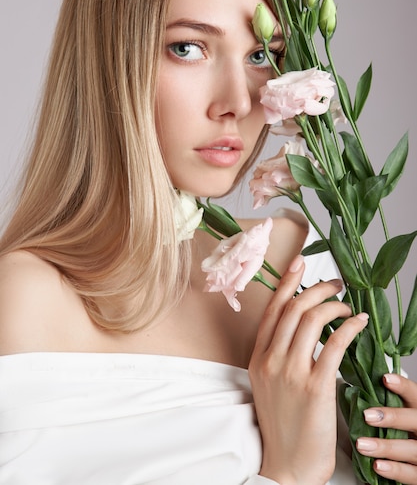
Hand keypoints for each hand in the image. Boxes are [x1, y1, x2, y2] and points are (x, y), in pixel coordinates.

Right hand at [249, 254, 367, 484]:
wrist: (287, 465)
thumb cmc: (282, 424)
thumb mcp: (267, 383)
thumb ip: (277, 354)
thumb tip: (299, 325)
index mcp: (258, 357)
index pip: (273, 310)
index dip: (287, 282)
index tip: (299, 262)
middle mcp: (271, 360)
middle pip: (294, 308)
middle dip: (317, 288)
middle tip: (336, 284)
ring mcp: (291, 372)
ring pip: (312, 320)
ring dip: (334, 305)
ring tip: (348, 306)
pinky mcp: (315, 387)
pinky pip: (334, 344)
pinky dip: (349, 327)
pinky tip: (359, 323)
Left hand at [356, 373, 416, 483]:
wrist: (414, 461)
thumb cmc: (402, 434)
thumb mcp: (399, 417)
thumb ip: (387, 405)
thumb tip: (356, 386)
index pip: (414, 395)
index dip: (402, 386)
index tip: (385, 378)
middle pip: (414, 420)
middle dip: (392, 417)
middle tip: (367, 416)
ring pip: (411, 449)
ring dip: (385, 447)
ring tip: (361, 444)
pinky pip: (411, 474)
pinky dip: (394, 470)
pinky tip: (377, 465)